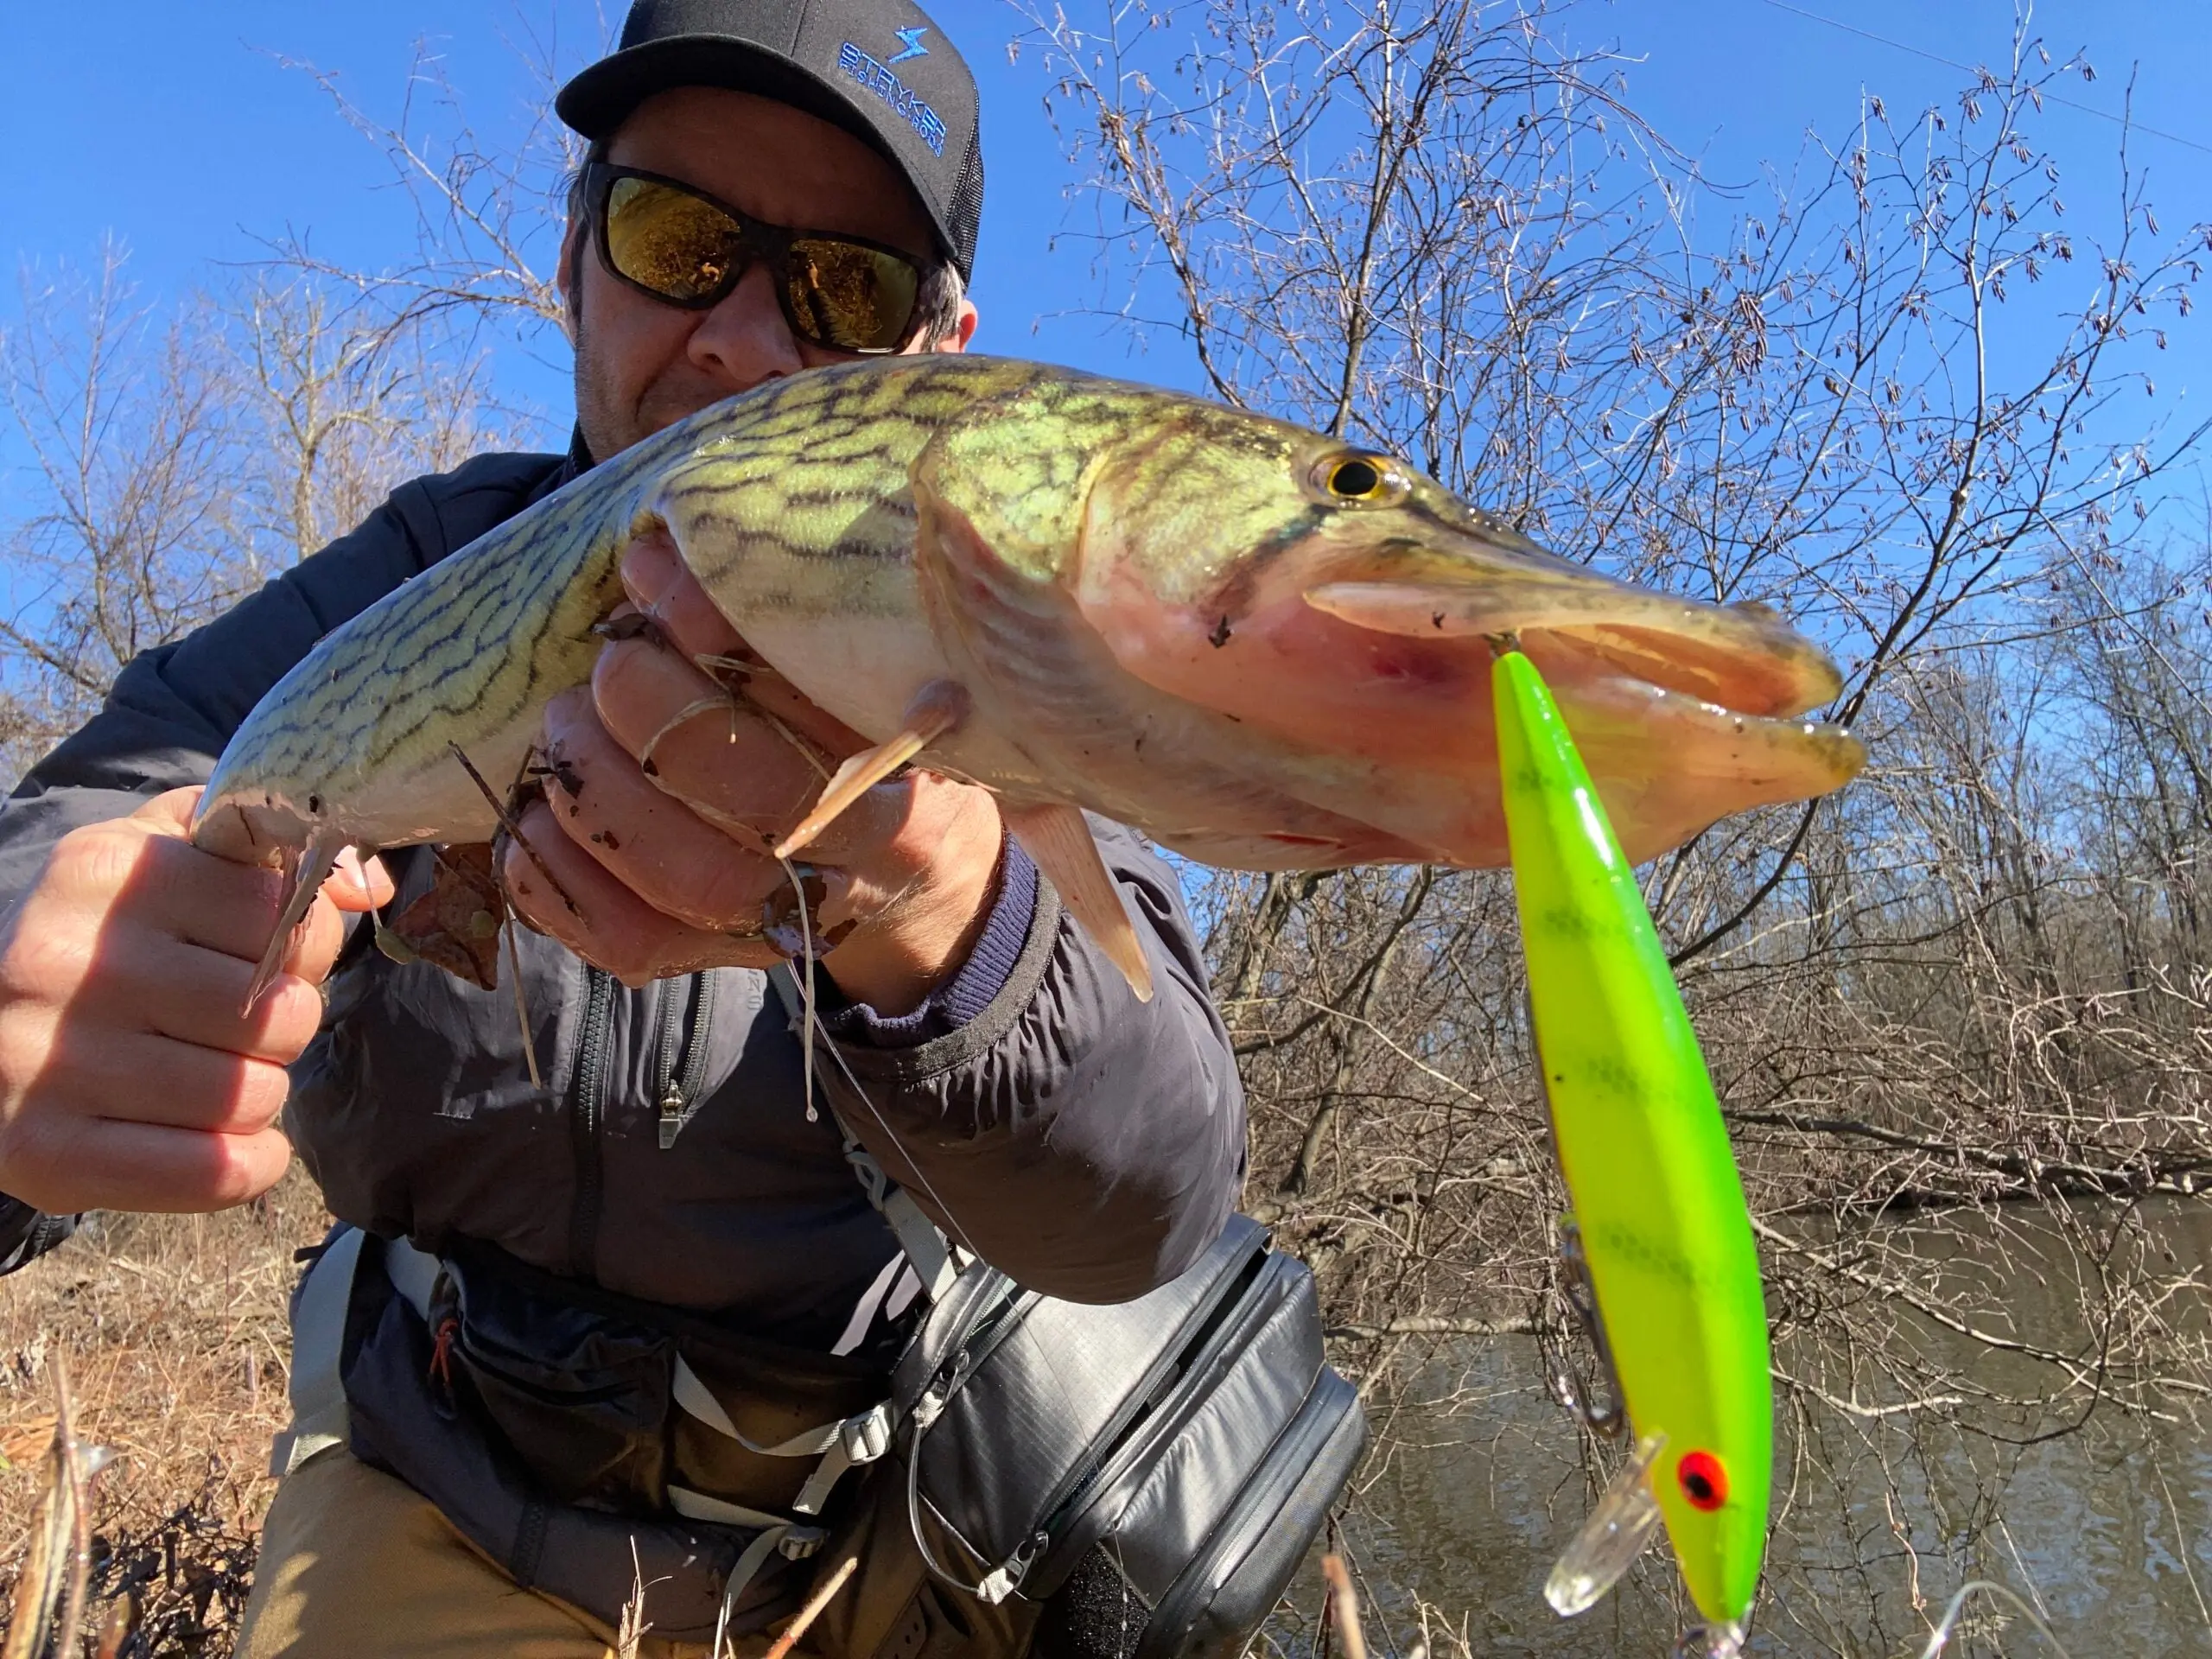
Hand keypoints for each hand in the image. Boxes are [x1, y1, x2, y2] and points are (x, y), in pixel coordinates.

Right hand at [0, 788, 392, 1214]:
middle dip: (284, 1027)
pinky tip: (231, 1144)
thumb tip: (368, 885)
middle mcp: (73, 961)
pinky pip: (215, 1172)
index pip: (283, 913)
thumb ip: (261, 851)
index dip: (303, 945)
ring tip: (215, 1078)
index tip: (268, 959)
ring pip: (253, 1094)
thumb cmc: (95, 943)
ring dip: (260, 1096)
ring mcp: (52, 1061)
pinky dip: (249, 1165)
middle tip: (238, 1029)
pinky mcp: (46, 1153)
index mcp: (111, 874)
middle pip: (279, 1011)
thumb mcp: (157, 863)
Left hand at [503, 529, 1004, 1015]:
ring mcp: (789, 918)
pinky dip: (558, 879)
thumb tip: (653, 548)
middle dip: (654, 714)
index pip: (819, 699)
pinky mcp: (718, 960)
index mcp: (912, 758)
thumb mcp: (858, 659)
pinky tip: (537, 815)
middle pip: (757, 800)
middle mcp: (861, 852)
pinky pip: (628, 945)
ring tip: (564, 728)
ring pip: (687, 880)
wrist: (915, 870)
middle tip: (609, 662)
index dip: (716, 631)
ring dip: (598, 791)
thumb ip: (771, 610)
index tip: (655, 575)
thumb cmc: (867, 727)